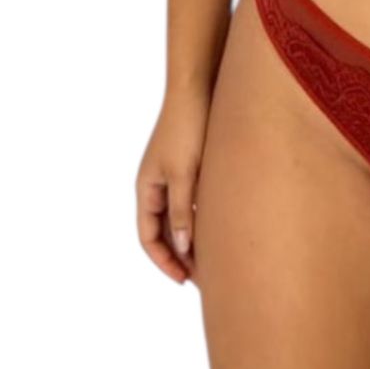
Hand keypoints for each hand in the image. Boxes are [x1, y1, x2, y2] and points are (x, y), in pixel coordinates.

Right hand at [135, 84, 210, 284]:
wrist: (198, 87)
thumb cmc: (188, 128)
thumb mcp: (185, 173)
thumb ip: (182, 210)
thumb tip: (181, 247)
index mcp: (147, 188)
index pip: (148, 237)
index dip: (163, 262)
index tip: (184, 280)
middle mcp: (156, 184)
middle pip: (162, 231)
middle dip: (179, 256)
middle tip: (203, 278)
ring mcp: (173, 174)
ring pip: (179, 217)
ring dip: (192, 238)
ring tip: (215, 258)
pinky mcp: (191, 165)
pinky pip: (191, 201)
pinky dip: (201, 218)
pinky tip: (222, 227)